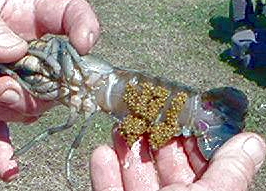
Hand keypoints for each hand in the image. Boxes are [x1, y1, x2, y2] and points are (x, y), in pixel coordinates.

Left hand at [0, 0, 98, 180]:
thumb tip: (13, 52)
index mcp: (28, 17)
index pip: (70, 16)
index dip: (84, 28)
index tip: (83, 44)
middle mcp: (28, 52)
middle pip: (55, 80)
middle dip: (35, 91)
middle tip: (3, 86)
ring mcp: (10, 79)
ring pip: (29, 107)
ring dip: (3, 107)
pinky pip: (0, 128)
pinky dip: (2, 149)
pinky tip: (7, 166)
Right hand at [90, 129, 265, 190]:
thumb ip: (232, 171)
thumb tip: (254, 141)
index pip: (200, 164)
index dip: (190, 138)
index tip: (178, 114)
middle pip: (163, 166)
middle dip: (153, 138)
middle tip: (144, 114)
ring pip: (135, 176)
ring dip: (126, 151)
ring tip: (120, 128)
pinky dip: (104, 174)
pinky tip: (101, 153)